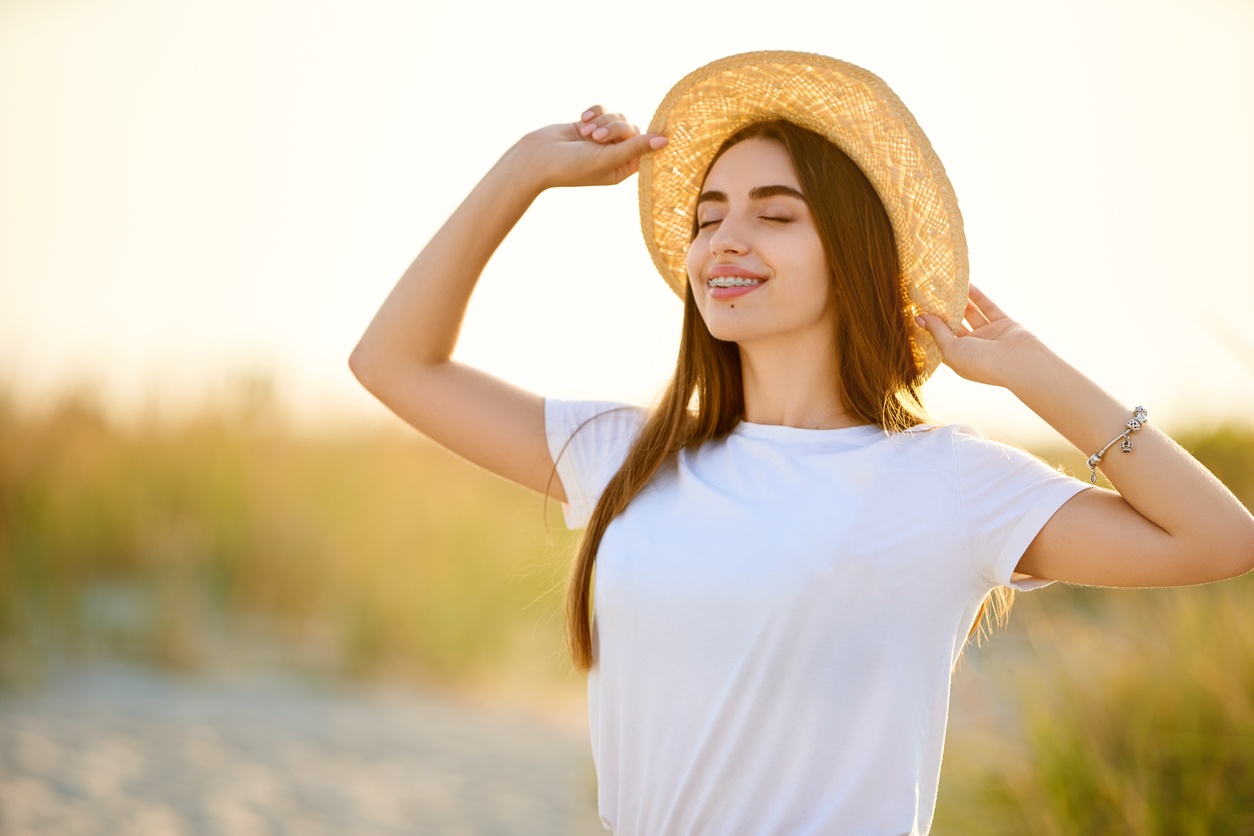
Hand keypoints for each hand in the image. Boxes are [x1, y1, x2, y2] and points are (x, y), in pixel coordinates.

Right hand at [505, 105, 667, 190]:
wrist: (536, 158)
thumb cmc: (571, 166)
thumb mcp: (607, 158)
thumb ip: (636, 147)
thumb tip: (665, 141)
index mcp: (621, 169)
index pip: (645, 149)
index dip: (646, 139)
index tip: (653, 130)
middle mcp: (613, 155)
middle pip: (632, 129)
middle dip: (615, 128)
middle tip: (596, 137)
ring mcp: (601, 140)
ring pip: (617, 117)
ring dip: (602, 121)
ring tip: (585, 132)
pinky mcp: (589, 125)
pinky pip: (603, 110)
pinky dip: (594, 112)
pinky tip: (581, 118)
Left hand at [916, 284, 1044, 388]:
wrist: (1019, 362)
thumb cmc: (981, 362)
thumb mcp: (951, 349)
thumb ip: (937, 331)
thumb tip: (920, 317)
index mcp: (958, 359)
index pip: (940, 343)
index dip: (929, 330)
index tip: (916, 313)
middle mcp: (973, 348)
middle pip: (954, 326)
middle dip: (943, 313)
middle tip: (929, 295)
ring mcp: (988, 335)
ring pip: (970, 314)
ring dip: (958, 301)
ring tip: (944, 287)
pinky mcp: (1002, 323)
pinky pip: (986, 306)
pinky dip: (977, 295)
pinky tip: (964, 284)